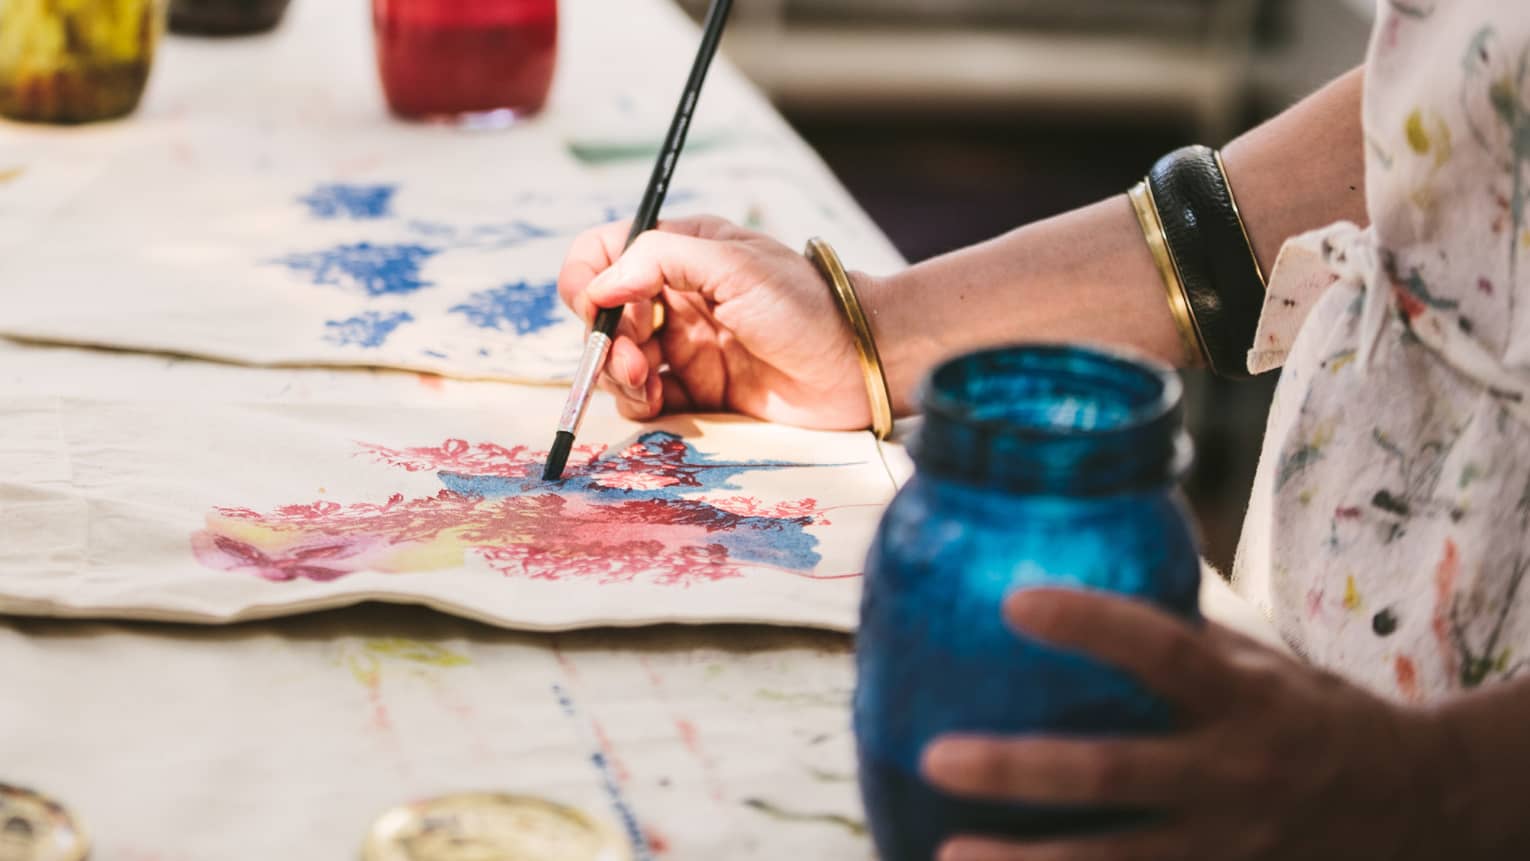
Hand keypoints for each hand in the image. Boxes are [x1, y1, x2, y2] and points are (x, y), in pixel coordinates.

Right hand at [557, 216, 874, 429]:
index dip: (586, 277)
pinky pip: (644, 399)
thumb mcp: (734, 263)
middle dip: (605, 338)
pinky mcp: (697, 392)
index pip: (605, 252)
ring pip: (618, 361)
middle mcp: (675, 298)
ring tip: (645, 383)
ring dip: (617, 373)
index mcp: (681, 252)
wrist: (857, 365)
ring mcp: (684, 346)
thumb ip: (661, 260)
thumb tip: (601, 286)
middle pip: (604, 315)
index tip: (595, 305)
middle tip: (634, 358)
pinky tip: (656, 403)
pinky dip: (638, 403)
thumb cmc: (805, 304)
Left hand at [921, 588, 1449, 860]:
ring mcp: (1227, 845)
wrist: (1415, 806)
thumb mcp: (1263, 664)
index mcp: (1245, 699)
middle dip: (1022, 771)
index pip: (1163, 652)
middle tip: (937, 757)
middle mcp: (1233, 774)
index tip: (1014, 602)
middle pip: (1115, 776)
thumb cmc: (1316, 715)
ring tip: (949, 854)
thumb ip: (1183, 640)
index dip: (1091, 625)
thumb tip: (1085, 588)